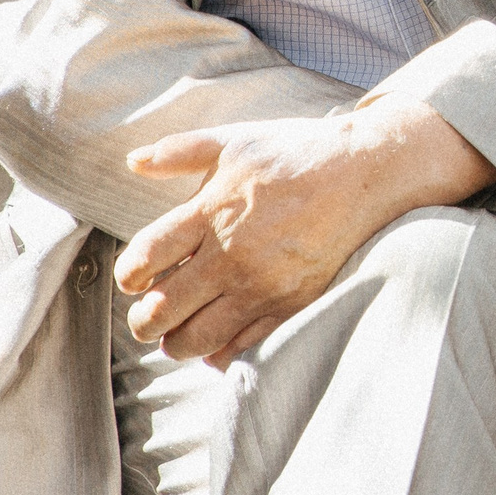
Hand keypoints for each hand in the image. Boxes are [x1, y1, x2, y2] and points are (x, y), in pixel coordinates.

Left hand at [114, 103, 495, 365]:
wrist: (366, 170)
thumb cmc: (298, 152)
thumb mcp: (235, 141)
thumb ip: (180, 151)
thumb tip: (134, 161)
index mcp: (210, 212)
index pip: (143, 260)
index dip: (129, 277)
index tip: (137, 278)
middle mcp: (232, 254)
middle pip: (161, 310)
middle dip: (144, 321)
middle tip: (151, 314)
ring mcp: (263, 284)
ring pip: (195, 339)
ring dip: (177, 341)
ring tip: (181, 330)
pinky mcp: (292, 303)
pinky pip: (242, 348)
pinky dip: (220, 352)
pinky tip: (219, 338)